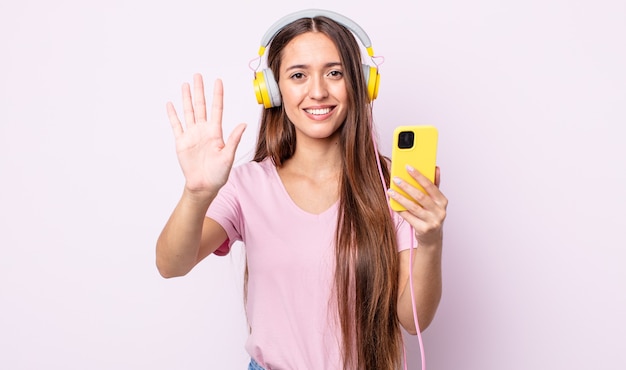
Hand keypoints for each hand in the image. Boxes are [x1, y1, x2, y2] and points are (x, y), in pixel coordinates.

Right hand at [166, 74, 245, 195]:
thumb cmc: (218, 174)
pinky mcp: (181, 142)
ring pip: (188, 112)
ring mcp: (191, 135)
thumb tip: (244, 124)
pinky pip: (176, 125)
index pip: (216, 109)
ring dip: (186, 98)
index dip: (217, 95)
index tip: (218, 80)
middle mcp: (203, 130)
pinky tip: (170, 104)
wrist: (203, 185)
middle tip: (197, 75)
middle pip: (201, 106)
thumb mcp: (228, 156)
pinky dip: (173, 115)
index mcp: (216, 132)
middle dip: (199, 90)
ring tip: (185, 85)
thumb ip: (234, 139)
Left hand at [388, 166, 447, 246]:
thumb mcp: (435, 201)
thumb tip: (436, 167)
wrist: (432, 237)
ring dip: (400, 198)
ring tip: (390, 191)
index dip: (419, 175)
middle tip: (396, 179)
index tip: (408, 167)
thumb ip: (434, 185)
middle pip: (420, 196)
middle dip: (407, 186)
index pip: (430, 185)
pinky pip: (408, 217)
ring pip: (413, 207)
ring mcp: (432, 221)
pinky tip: (392, 203)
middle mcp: (439, 211)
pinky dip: (400, 209)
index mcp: (442, 201)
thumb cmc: (431, 215)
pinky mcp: (423, 229)